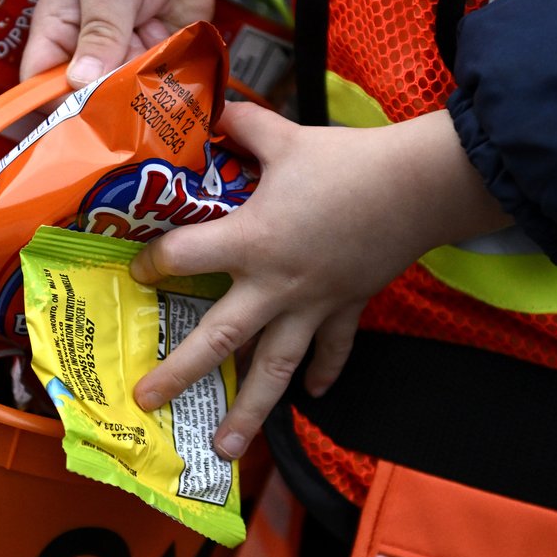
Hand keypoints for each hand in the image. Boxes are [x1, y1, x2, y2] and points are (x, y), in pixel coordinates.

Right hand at [20, 0, 223, 86]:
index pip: (39, 83)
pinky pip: (161, 90)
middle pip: (85, 100)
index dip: (52, 105)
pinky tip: (180, 81)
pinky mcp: (159, 62)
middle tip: (129, 102)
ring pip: (127, 99)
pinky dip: (170, 90)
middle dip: (107, 105)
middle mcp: (88, 54)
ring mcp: (125, 60)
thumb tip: (79, 81)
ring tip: (159, 83)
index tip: (78, 117)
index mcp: (57, 32)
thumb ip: (99, 32)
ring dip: (143, 96)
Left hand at [130, 103, 510, 458]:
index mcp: (251, 240)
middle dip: (181, 373)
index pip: (184, 257)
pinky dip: (325, 373)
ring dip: (249, 411)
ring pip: (275, 367)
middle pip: (220, 338)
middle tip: (146, 402)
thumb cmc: (348, 162)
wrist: (420, 186)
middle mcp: (275, 285)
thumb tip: (214, 107)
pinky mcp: (347, 309)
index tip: (135, 272)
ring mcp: (312, 306)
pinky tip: (314, 397)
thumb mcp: (287, 138)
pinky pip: (332, 350)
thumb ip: (244, 126)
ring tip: (224, 448)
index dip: (153, 262)